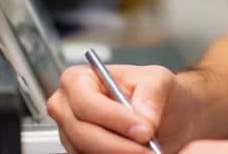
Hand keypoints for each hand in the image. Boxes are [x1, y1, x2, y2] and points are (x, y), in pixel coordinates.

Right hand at [47, 64, 195, 153]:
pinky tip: (134, 152)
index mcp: (78, 80)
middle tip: (149, 149)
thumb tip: (143, 118)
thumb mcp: (157, 80)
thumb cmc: (149, 93)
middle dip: (119, 145)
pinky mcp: (79, 152)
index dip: (113, 118)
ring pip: (88, 151)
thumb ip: (151, 94)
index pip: (85, 102)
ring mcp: (70, 134)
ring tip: (147, 150)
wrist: (161, 116)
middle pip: (82, 133)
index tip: (143, 131)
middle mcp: (67, 108)